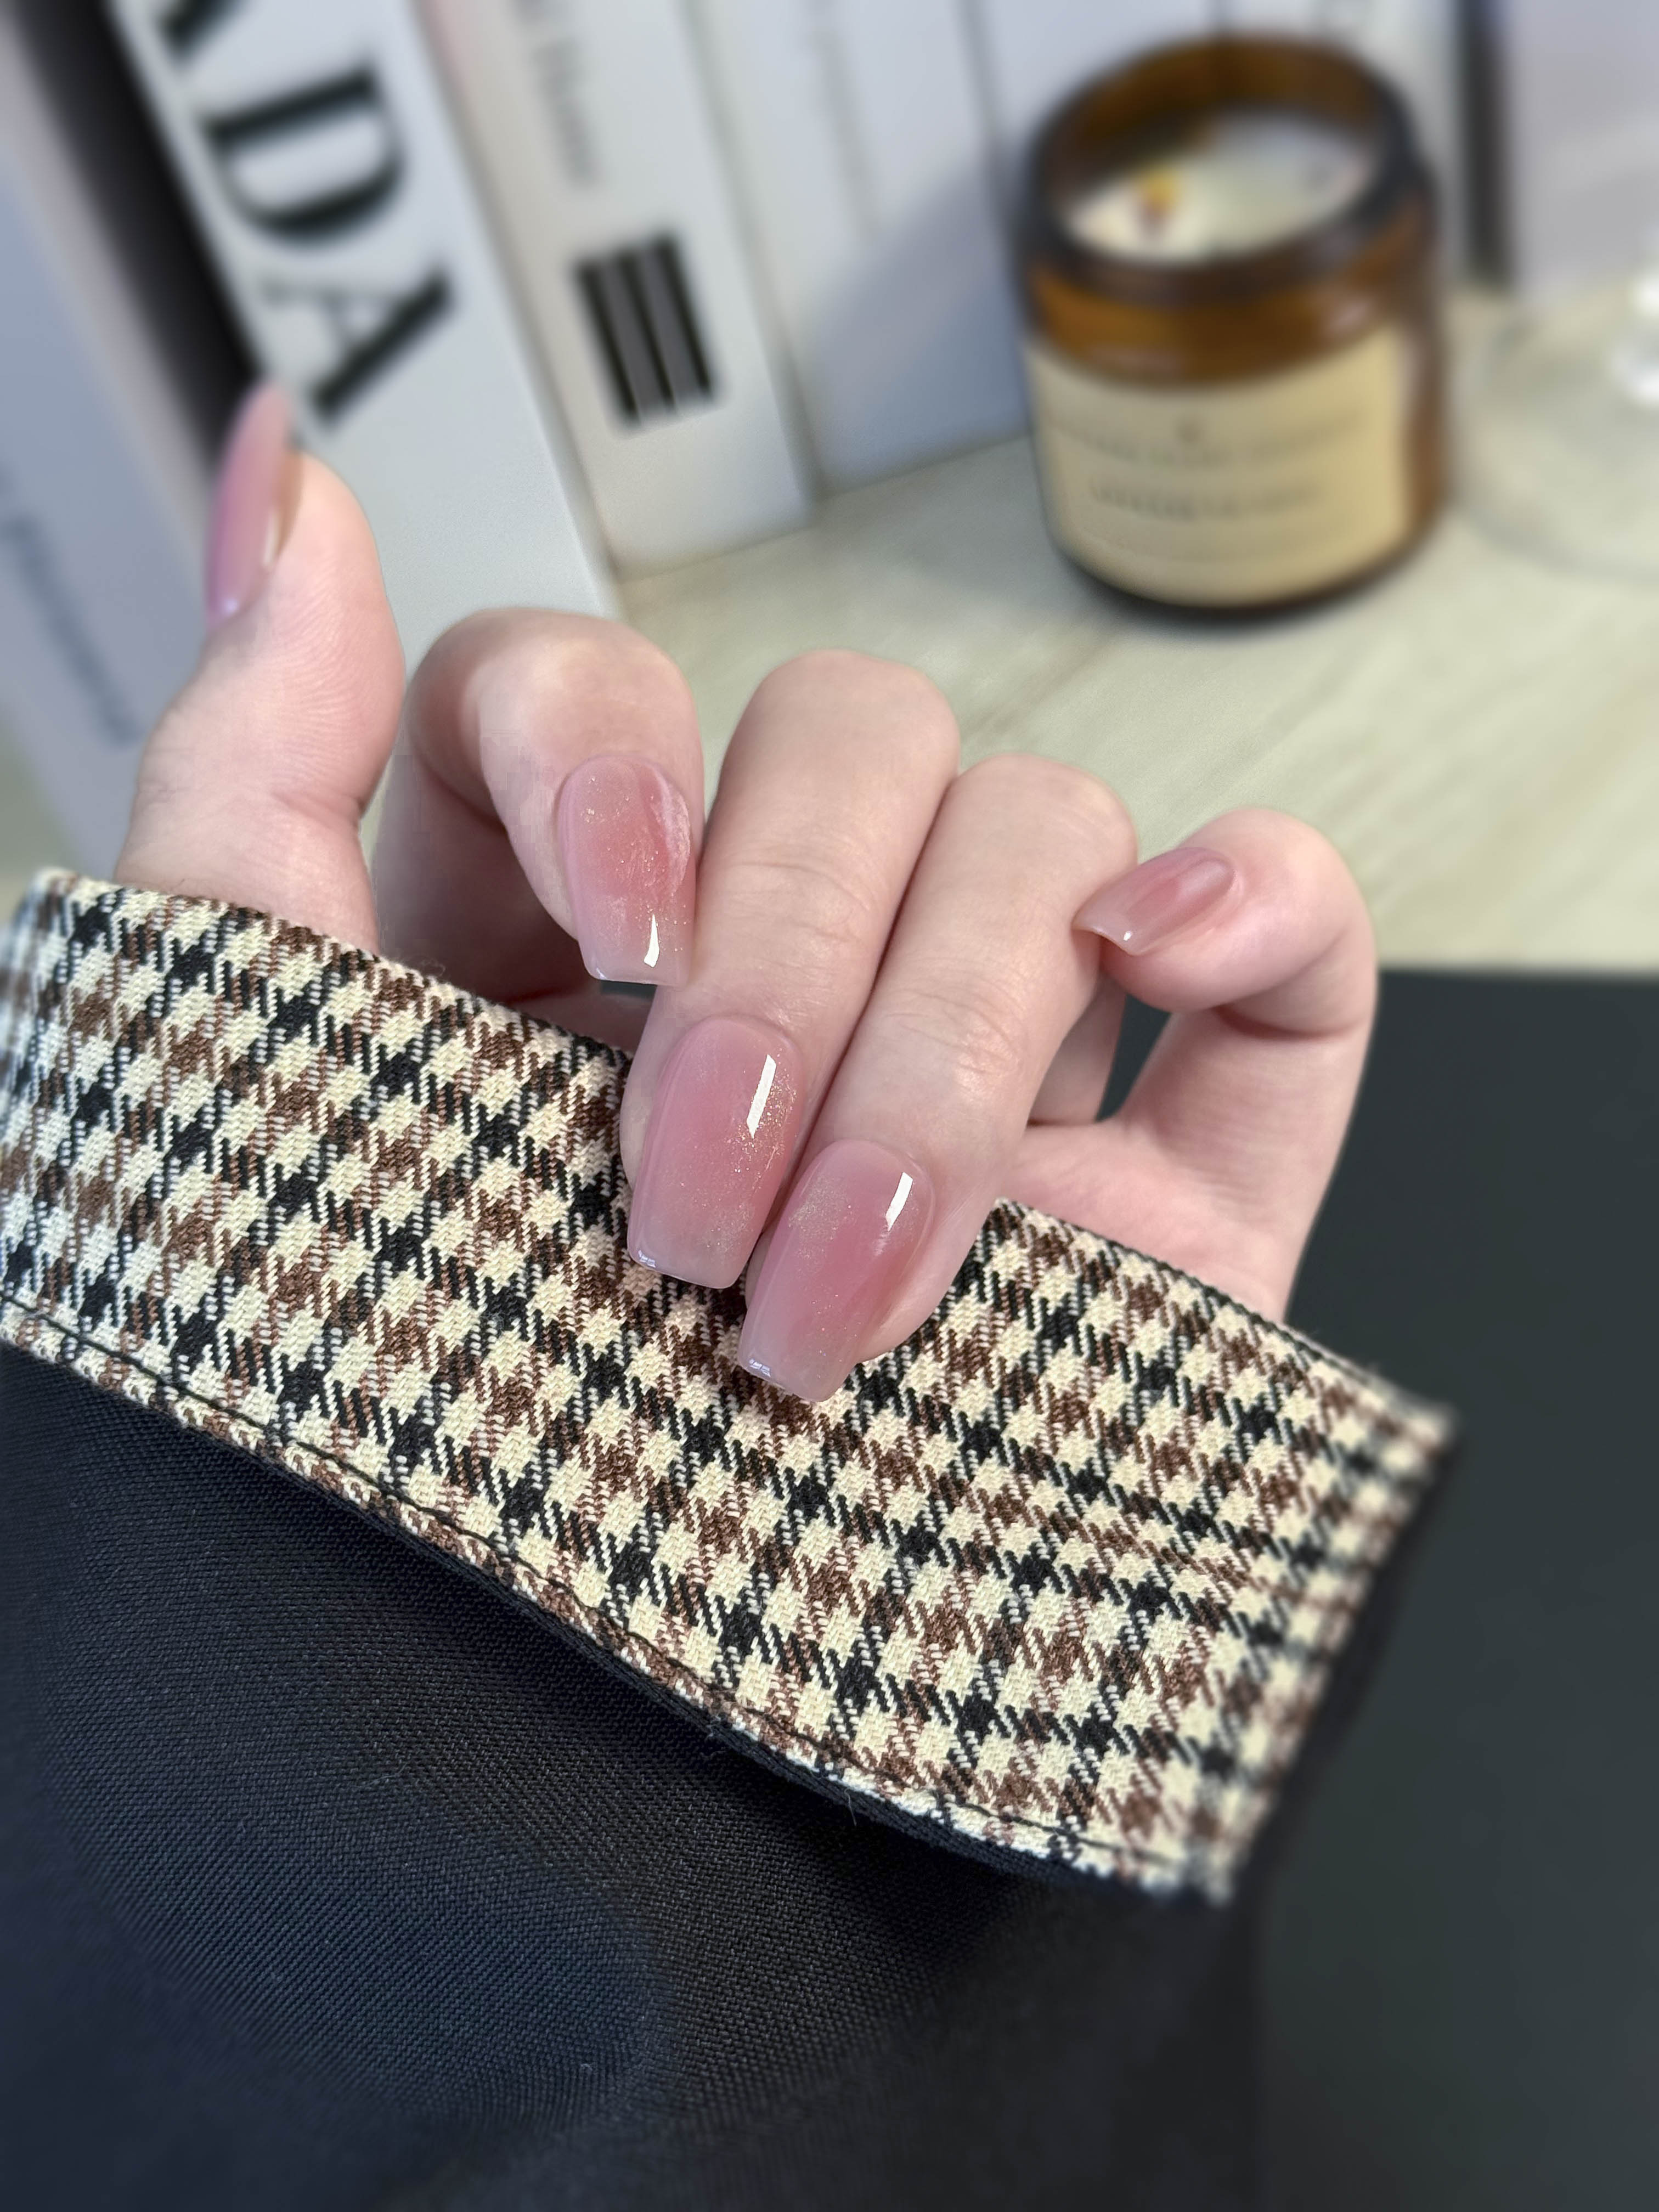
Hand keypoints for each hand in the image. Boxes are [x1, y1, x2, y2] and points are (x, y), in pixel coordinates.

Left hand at [120, 391, 1375, 1400]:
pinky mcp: (1175, 1174)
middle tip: (693, 1214)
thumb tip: (285, 465)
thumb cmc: (412, 1447)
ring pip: (1044, 835)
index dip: (607, 743)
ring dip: (953, 1033)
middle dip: (793, 955)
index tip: (611, 922)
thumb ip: (247, 772)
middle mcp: (780, 962)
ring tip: (852, 1292)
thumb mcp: (261, 1092)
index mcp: (548, 938)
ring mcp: (994, 1056)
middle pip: (852, 737)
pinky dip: (1259, 904)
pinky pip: (1290, 949)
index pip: (595, 685)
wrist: (596, 1786)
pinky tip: (1154, 971)